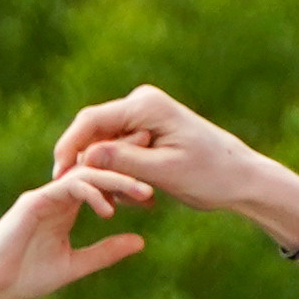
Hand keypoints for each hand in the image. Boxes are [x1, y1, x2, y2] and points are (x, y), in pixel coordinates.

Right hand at [0, 168, 155, 298]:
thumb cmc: (25, 279)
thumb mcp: (75, 265)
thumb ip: (106, 252)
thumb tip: (141, 241)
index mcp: (66, 206)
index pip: (101, 182)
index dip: (128, 178)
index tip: (156, 182)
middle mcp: (56, 194)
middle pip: (95, 167)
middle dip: (126, 159)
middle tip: (157, 154)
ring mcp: (44, 195)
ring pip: (86, 174)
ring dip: (118, 180)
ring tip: (145, 192)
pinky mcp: (34, 202)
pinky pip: (69, 189)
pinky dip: (92, 195)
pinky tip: (111, 210)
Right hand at [51, 82, 298, 236]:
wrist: (242, 175)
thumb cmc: (210, 175)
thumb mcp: (165, 173)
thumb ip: (125, 162)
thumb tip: (87, 157)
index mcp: (145, 105)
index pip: (91, 120)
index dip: (70, 147)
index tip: (56, 176)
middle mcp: (142, 100)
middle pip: (94, 126)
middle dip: (80, 157)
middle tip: (63, 188)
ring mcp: (145, 111)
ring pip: (105, 137)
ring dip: (97, 166)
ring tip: (95, 197)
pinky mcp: (150, 126)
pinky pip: (120, 143)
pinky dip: (114, 166)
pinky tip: (117, 193)